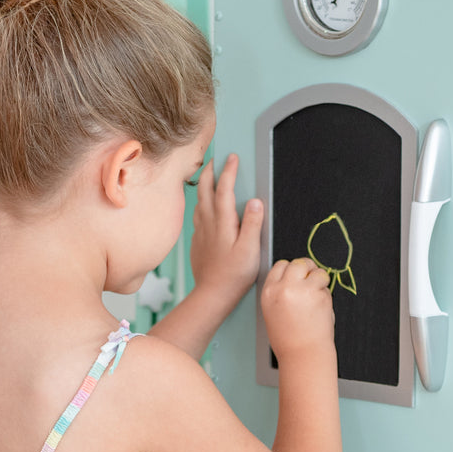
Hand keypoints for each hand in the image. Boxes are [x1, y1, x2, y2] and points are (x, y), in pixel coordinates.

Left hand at [190, 154, 262, 311]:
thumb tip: (255, 201)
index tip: (232, 157)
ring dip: (203, 185)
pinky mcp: (198, 241)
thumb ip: (252, 223)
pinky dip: (200, 202)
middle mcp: (209, 223)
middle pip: (205, 190)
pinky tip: (204, 205)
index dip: (228, 171)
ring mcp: (201, 231)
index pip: (224, 190)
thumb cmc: (235, 275)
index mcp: (223, 223)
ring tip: (208, 175)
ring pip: (198, 201)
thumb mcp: (250, 250)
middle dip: (209, 171)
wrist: (212, 294)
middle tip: (215, 158)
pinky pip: (197, 215)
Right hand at [261, 257, 334, 360]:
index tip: (298, 276)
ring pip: (317, 271)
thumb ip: (281, 291)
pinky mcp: (320, 295)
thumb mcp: (273, 311)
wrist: (302, 354)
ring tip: (317, 297)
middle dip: (308, 268)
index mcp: (269, 292)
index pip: (281, 265)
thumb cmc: (288, 338)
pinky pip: (326, 286)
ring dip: (320, 280)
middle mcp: (284, 288)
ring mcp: (303, 290)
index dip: (292, 270)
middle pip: (299, 263)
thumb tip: (296, 275)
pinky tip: (321, 309)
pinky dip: (326, 294)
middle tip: (312, 279)